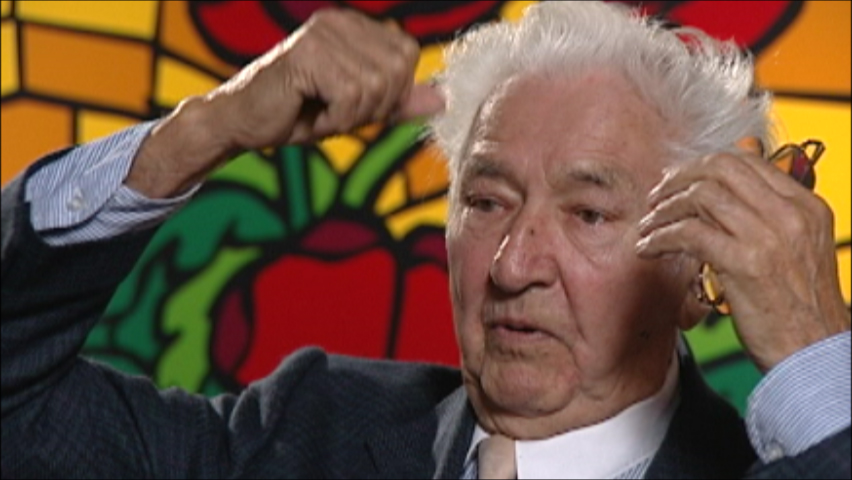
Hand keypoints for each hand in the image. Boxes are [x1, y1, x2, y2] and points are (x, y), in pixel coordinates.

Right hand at [128, 9, 443, 197]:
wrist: (243, 123)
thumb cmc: (299, 113)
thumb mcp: (359, 109)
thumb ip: (399, 102)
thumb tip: (442, 99)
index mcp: (354, 25)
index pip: (407, 54)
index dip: (392, 91)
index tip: (357, 105)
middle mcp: (339, 20)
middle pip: (396, 70)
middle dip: (374, 106)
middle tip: (337, 112)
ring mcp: (321, 33)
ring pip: (375, 86)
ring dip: (351, 115)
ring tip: (321, 112)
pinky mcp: (306, 54)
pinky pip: (350, 95)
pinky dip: (335, 118)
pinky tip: (310, 113)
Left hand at [636, 150, 849, 371]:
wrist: (815, 355)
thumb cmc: (799, 312)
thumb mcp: (796, 253)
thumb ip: (765, 224)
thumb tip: (714, 203)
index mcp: (806, 207)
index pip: (747, 162)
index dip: (702, 167)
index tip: (678, 181)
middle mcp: (791, 214)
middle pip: (720, 169)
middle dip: (678, 179)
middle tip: (656, 198)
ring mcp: (769, 237)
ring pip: (701, 196)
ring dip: (664, 210)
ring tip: (648, 227)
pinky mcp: (746, 263)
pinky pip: (689, 233)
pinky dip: (660, 238)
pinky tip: (648, 250)